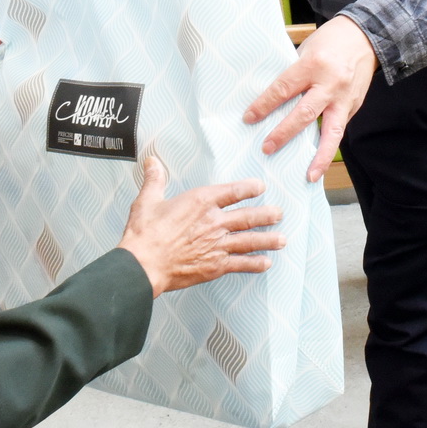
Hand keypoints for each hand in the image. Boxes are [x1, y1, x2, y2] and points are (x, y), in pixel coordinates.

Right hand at [117, 158, 283, 296]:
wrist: (143, 263)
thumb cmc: (144, 233)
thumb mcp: (148, 200)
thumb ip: (155, 180)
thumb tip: (152, 162)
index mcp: (200, 202)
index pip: (232, 192)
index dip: (248, 188)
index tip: (260, 187)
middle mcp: (214, 222)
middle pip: (247, 216)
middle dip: (266, 215)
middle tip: (279, 214)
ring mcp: (217, 245)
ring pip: (250, 240)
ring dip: (268, 239)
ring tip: (282, 239)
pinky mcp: (216, 266)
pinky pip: (241, 264)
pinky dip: (255, 263)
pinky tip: (266, 263)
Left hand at [245, 15, 376, 182]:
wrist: (366, 36)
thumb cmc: (330, 40)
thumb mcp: (306, 49)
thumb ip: (293, 74)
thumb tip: (273, 98)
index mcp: (313, 65)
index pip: (284, 89)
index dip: (265, 105)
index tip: (249, 118)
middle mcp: (330, 83)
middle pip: (304, 113)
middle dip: (284, 133)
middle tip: (267, 147)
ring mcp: (345, 98)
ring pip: (332, 131)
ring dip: (320, 156)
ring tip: (309, 175)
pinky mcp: (354, 106)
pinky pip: (339, 128)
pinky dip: (328, 145)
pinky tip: (318, 160)